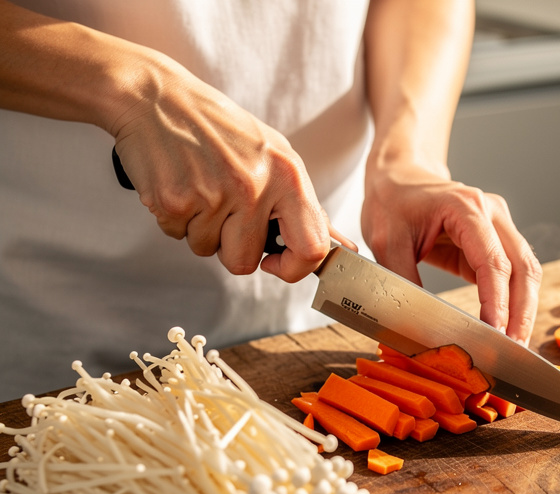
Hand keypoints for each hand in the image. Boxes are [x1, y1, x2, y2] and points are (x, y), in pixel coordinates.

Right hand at [109, 56, 329, 282]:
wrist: (156, 97)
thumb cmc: (220, 129)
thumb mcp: (275, 157)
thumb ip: (304, 206)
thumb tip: (341, 247)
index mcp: (288, 176)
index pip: (312, 248)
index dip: (294, 268)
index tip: (276, 262)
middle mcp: (255, 186)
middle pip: (245, 261)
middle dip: (232, 252)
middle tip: (224, 219)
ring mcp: (213, 194)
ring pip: (208, 250)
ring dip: (201, 230)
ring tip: (200, 189)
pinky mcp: (175, 200)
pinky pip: (178, 236)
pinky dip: (176, 219)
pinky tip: (180, 184)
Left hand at [361, 160, 541, 342]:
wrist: (399, 178)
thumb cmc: (392, 204)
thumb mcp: (386, 243)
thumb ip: (403, 282)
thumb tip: (418, 324)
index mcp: (465, 207)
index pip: (493, 262)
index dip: (497, 302)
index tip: (495, 333)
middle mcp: (492, 212)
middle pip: (523, 267)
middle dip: (521, 311)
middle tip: (513, 348)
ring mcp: (500, 224)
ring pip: (527, 271)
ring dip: (524, 309)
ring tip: (515, 343)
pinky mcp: (497, 240)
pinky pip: (515, 273)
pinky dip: (514, 301)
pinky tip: (507, 327)